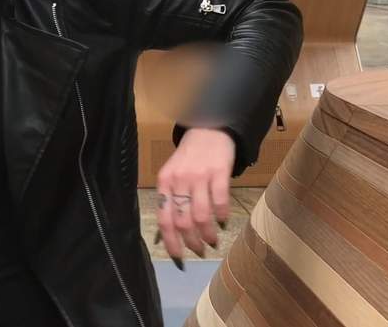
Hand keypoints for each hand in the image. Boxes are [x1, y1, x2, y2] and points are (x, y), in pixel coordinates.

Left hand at [155, 127, 235, 269]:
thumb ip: (171, 198)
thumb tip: (172, 232)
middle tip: (199, 250)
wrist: (208, 129)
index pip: (164, 219)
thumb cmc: (189, 157)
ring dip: (208, 234)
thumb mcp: (173, 174)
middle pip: (182, 221)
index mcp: (164, 182)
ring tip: (212, 241)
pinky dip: (222, 217)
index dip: (171, 242)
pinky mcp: (218, 172)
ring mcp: (199, 176)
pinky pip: (220, 201)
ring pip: (201, 215)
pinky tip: (223, 223)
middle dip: (192, 242)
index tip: (179, 258)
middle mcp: (179, 180)